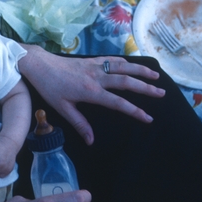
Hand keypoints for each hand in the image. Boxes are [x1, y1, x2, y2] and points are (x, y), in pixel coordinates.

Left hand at [18, 47, 164, 144]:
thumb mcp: (63, 108)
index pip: (118, 103)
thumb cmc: (49, 87)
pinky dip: (126, 62)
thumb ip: (80, 124)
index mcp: (91, 91)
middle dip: (146, 88)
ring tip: (156, 75)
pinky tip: (133, 65)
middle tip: (161, 93)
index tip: (148, 118)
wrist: (39, 64)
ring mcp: (95, 66)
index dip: (135, 111)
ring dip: (140, 70)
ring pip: (123, 67)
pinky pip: (113, 60)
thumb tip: (91, 141)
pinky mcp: (91, 60)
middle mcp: (97, 77)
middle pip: (127, 81)